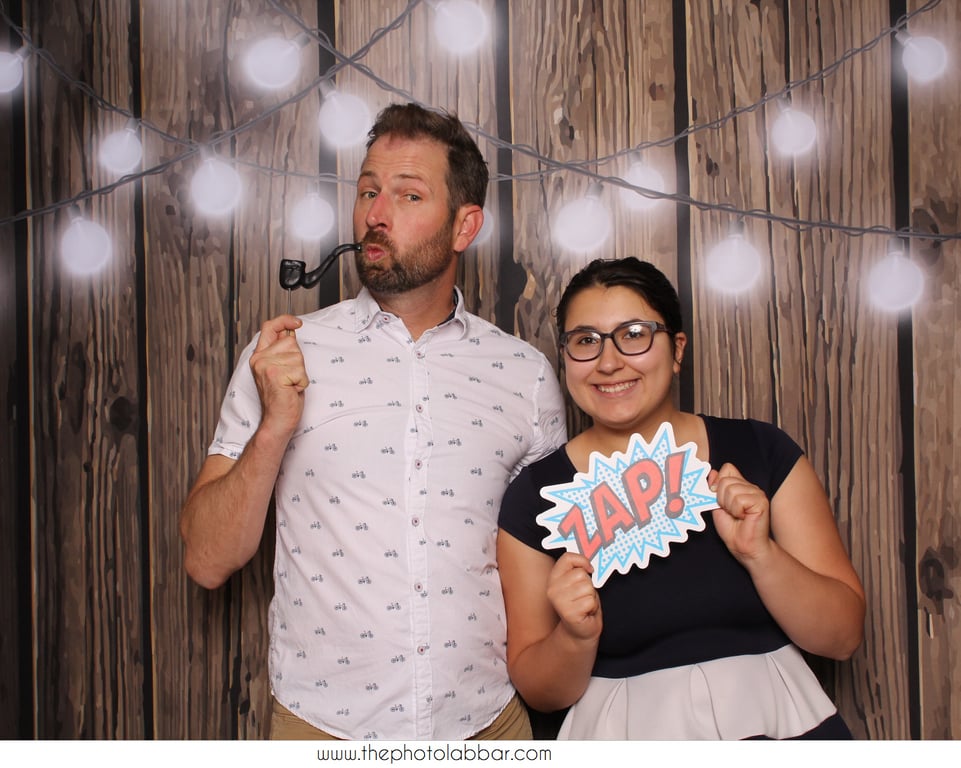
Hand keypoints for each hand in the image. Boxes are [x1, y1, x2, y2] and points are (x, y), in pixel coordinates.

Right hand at [249, 315, 307, 438]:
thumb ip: (282, 351)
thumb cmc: (283, 397)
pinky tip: (291, 390)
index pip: (269, 327)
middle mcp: (259, 359)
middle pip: (291, 343)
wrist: (277, 420)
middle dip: (298, 361)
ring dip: (300, 373)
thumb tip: (291, 332)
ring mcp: (266, 366)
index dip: (284, 320)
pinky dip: (302, 382)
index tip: (298, 322)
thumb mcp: (281, 369)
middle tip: (290, 378)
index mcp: (260, 356)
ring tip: (290, 385)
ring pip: (298, 357)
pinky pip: (300, 371)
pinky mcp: (274, 375)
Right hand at [546, 553, 601, 641]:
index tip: (589, 569)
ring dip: (591, 597)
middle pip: (581, 574)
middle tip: (583, 596)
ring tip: (584, 604)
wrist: (579, 631)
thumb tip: (589, 564)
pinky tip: (586, 612)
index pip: (567, 558)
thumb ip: (578, 570)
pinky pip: (590, 601)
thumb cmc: (581, 603)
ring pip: (588, 587)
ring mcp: (559, 601)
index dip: (582, 560)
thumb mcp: (577, 582)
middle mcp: (552, 589)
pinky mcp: (569, 613)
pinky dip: (593, 607)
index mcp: (553, 578)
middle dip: (589, 585)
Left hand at [709, 463, 772, 564]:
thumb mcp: (716, 505)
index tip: (716, 497)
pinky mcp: (761, 501)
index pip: (727, 468)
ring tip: (737, 515)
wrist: (743, 546)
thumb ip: (714, 489)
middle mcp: (750, 487)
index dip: (717, 482)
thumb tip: (712, 472)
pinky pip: (739, 500)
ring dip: (728, 506)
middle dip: (721, 498)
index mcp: (741, 485)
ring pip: (731, 489)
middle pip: (726, 479)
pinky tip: (743, 517)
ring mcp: (757, 493)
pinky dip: (736, 511)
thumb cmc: (732, 529)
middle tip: (729, 511)